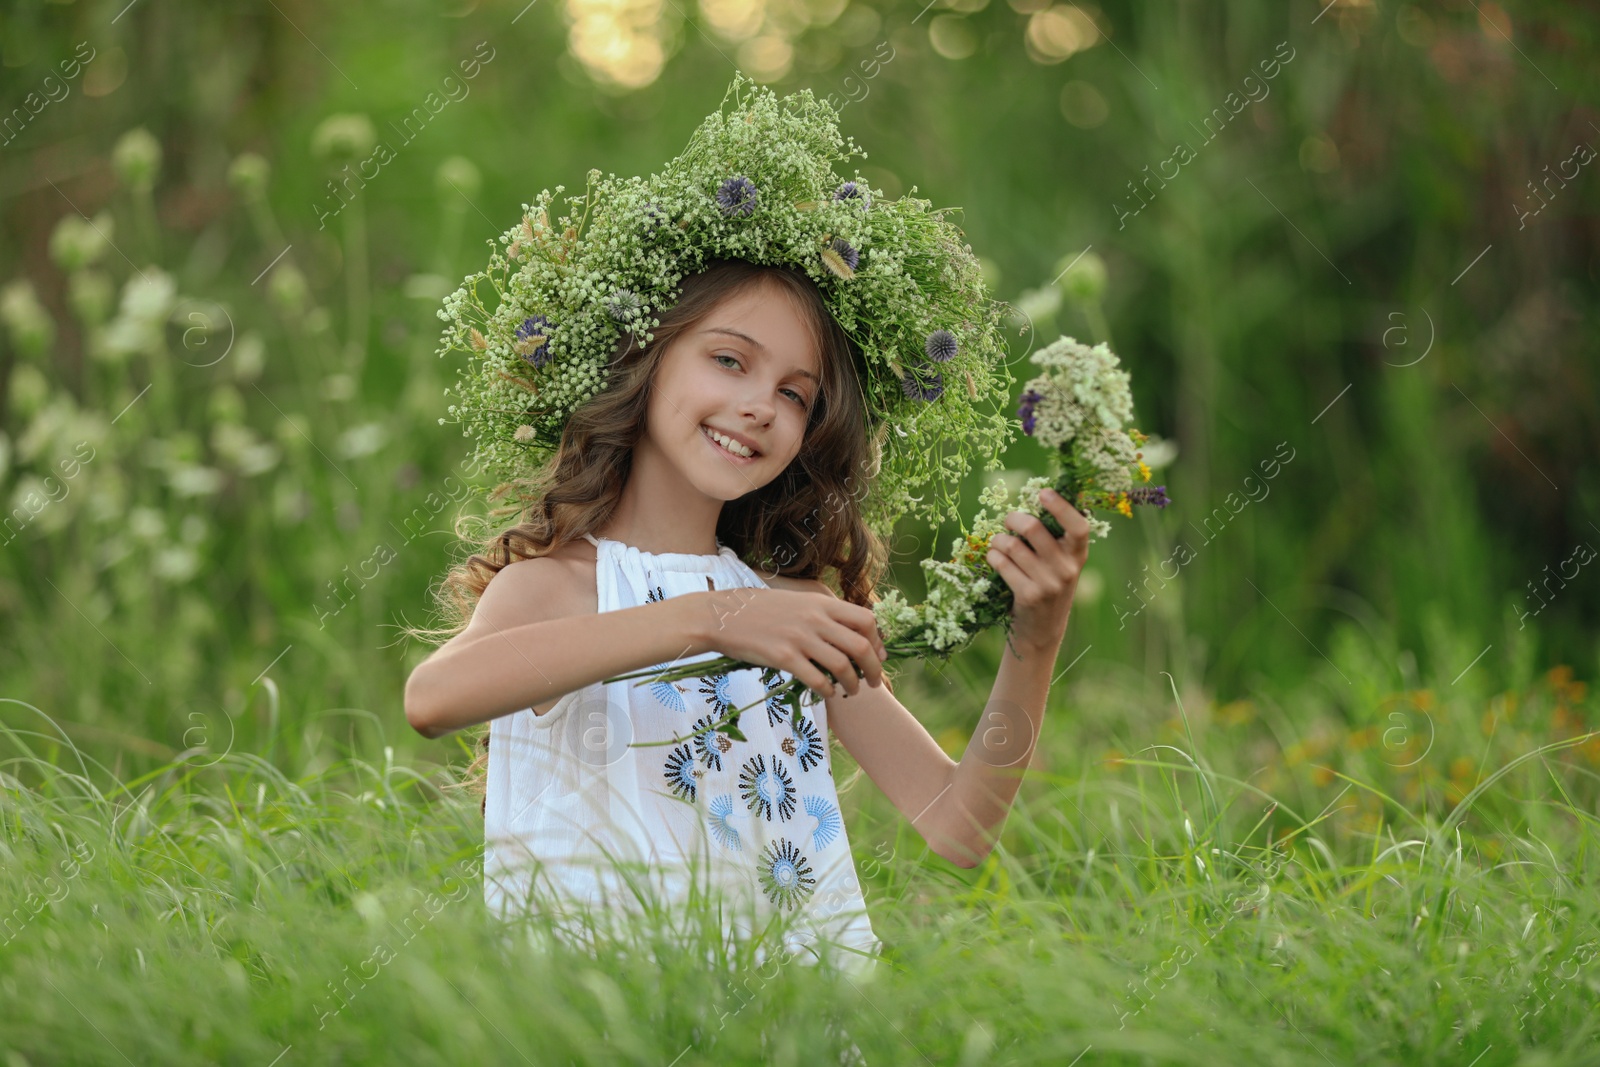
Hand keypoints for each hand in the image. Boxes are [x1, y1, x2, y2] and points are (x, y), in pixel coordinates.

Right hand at [701, 587, 888, 697]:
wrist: (721, 616)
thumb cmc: (758, 610)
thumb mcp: (796, 602)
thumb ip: (821, 613)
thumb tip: (847, 632)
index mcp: (821, 603)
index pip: (866, 620)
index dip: (877, 641)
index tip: (878, 656)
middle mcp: (815, 618)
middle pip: (861, 645)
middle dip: (874, 668)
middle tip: (874, 682)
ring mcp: (799, 637)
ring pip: (842, 665)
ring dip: (853, 683)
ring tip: (852, 692)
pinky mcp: (783, 657)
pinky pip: (817, 679)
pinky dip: (828, 690)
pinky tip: (827, 693)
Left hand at [985, 488, 1091, 654]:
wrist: (1042, 631)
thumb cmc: (1048, 587)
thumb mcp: (1061, 565)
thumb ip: (1055, 539)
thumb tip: (1036, 499)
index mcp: (1078, 555)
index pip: (1079, 526)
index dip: (1061, 507)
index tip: (1043, 493)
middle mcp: (1066, 568)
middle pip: (1033, 528)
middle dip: (1013, 518)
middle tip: (1008, 520)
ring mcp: (1047, 583)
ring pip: (1011, 545)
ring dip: (998, 540)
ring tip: (998, 544)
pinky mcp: (1027, 595)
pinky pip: (1001, 563)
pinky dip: (993, 556)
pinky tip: (994, 558)